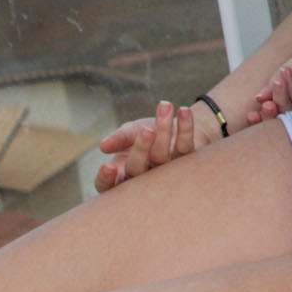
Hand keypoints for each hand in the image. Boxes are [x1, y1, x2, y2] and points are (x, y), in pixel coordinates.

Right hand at [92, 99, 214, 190]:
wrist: (174, 124)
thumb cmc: (145, 132)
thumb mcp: (130, 132)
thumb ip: (119, 138)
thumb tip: (103, 145)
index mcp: (123, 174)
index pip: (109, 185)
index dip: (106, 179)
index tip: (108, 166)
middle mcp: (144, 178)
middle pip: (137, 170)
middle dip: (141, 149)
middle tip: (146, 130)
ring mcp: (167, 172)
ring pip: (162, 156)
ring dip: (163, 129)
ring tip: (165, 107)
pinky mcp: (188, 161)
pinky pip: (186, 146)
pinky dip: (186, 127)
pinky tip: (183, 110)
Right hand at [249, 29, 291, 123]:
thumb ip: (282, 76)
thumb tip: (260, 96)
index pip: (281, 108)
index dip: (267, 112)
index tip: (255, 106)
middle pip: (287, 115)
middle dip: (271, 113)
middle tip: (264, 105)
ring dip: (281, 105)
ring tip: (273, 93)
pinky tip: (287, 86)